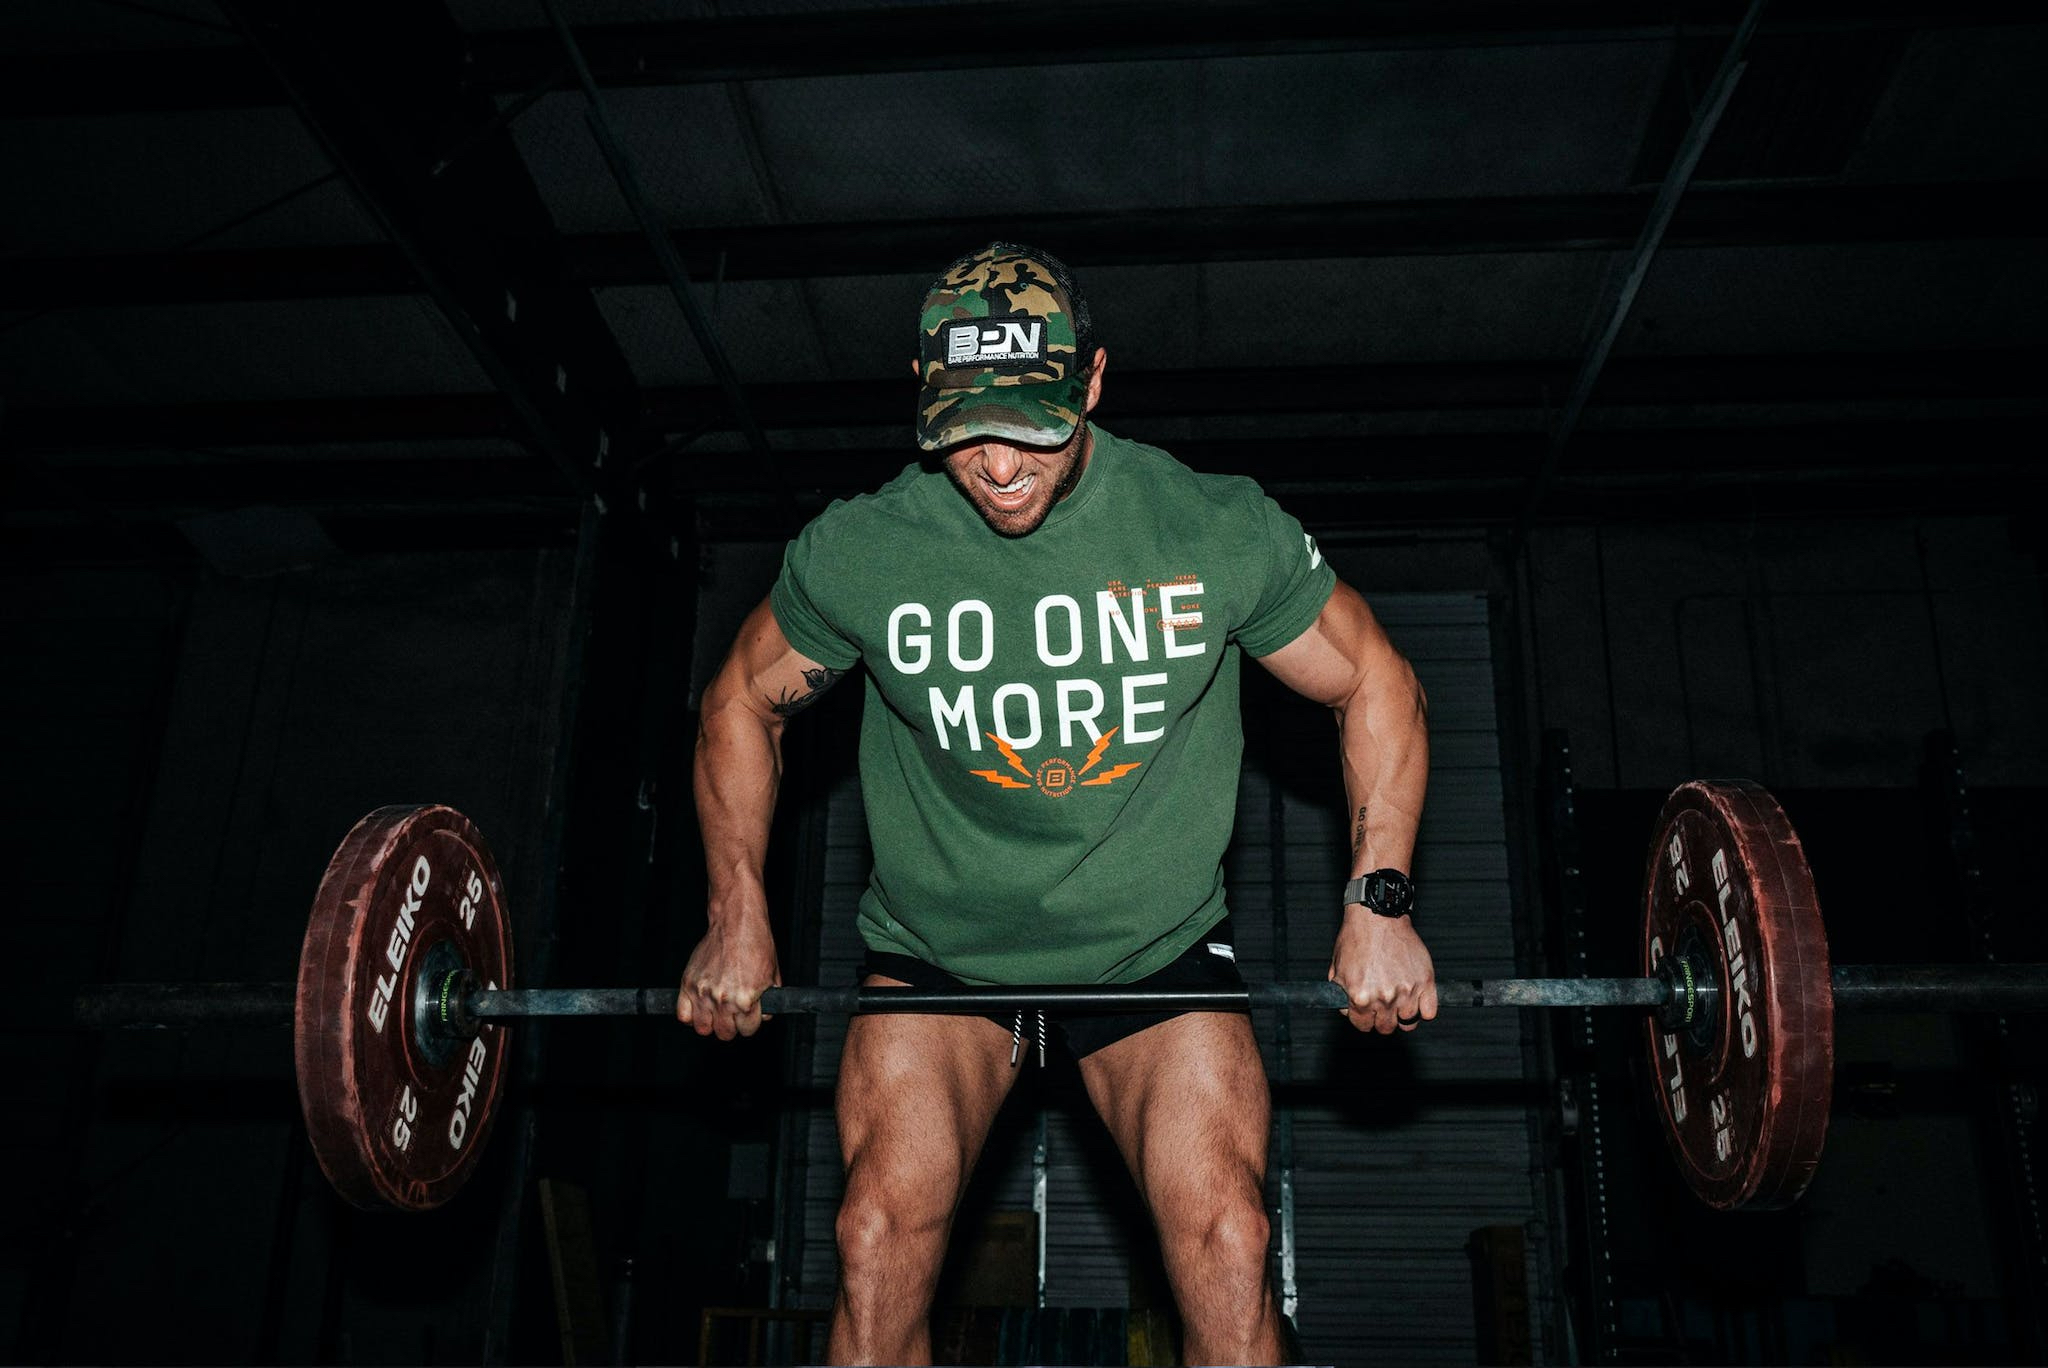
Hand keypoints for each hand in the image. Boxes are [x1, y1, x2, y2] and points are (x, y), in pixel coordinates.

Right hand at [676, 909, 779, 1039]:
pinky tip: (701, 1008)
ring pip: (703, 1028)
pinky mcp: (688, 983)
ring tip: (718, 1012)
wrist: (735, 923)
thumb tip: (763, 1016)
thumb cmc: (755, 944)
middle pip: (725, 1033)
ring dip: (712, 1023)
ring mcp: (703, 992)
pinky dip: (691, 1016)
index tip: (750, 1016)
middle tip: (735, 1013)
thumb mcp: (772, 975)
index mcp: (745, 999)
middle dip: (733, 1026)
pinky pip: (683, 1014)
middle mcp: (723, 999)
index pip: (748, 1030)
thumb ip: (769, 1000)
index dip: (752, 1023)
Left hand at [1328, 907, 1436, 1034]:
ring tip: (1399, 1000)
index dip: (1364, 1019)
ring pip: (1408, 1022)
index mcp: (1360, 997)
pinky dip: (1424, 1009)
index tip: (1368, 1013)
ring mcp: (1407, 991)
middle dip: (1382, 1019)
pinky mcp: (1425, 981)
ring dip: (1403, 1014)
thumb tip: (1347, 1011)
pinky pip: (1429, 1012)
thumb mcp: (1337, 969)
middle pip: (1386, 1028)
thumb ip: (1341, 995)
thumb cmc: (1356, 938)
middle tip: (1383, 1006)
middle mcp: (1384, 998)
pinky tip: (1416, 999)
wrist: (1376, 916)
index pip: (1363, 1026)